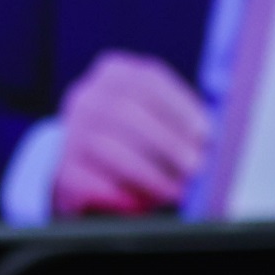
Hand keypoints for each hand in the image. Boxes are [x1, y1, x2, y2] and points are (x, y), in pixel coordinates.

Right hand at [51, 50, 212, 216]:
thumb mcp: (152, 116)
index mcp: (114, 72)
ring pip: (110, 149)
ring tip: (176, 190)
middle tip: (195, 166)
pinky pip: (94, 181)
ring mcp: (71, 131)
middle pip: (127, 113)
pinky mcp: (63, 168)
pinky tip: (145, 202)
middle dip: (168, 142)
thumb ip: (177, 121)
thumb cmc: (133, 139)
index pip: (148, 80)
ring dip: (150, 173)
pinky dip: (123, 193)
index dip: (180, 107)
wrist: (81, 165)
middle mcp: (87, 96)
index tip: (204, 132)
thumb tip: (210, 140)